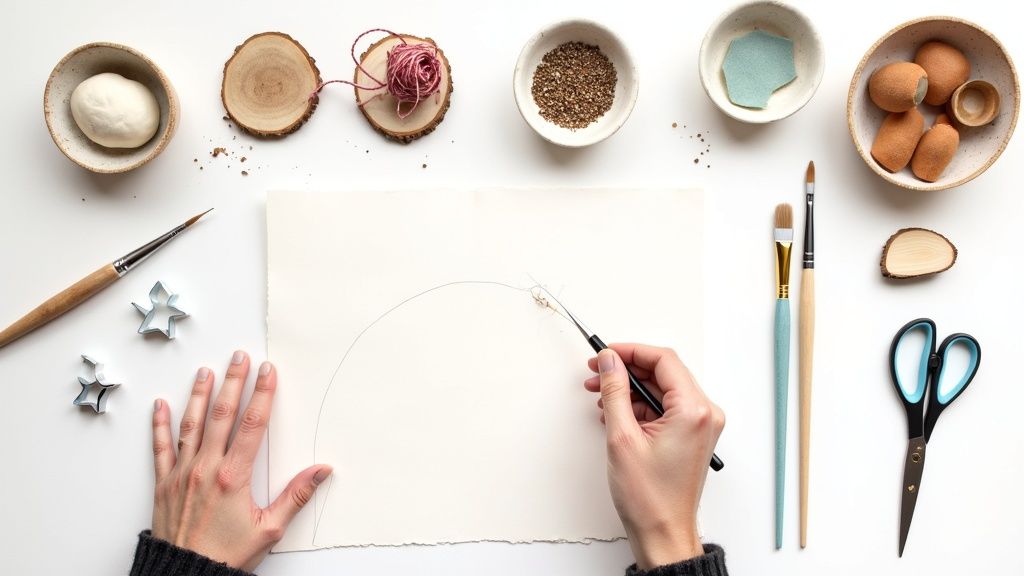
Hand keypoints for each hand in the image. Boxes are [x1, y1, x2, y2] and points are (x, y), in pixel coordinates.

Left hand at [150, 350, 331, 571]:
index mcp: (234, 476)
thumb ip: (296, 496)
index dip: (262, 394)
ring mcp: (182, 473)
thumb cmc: (226, 555)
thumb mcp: (269, 528)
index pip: (252, 424)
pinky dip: (160, 424)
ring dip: (198, 395)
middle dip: (232, 382)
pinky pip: (161, 447)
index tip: (268, 371)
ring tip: (205, 371)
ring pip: (191, 424)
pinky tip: (161, 405)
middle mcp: (206, 468)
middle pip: (221, 415)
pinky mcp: (164, 484)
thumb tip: (322, 471)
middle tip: (239, 357)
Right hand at [585, 344, 723, 569]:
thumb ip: (615, 391)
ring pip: (662, 389)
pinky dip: (640, 406)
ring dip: (631, 389)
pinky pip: (666, 407)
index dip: (630, 352)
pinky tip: (616, 413)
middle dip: (627, 370)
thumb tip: (609, 362)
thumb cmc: (649, 497)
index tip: (606, 354)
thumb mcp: (622, 437)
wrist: (663, 532)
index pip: (664, 360)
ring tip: (601, 396)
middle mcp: (704, 414)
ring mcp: (700, 425)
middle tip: (597, 373)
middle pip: (664, 372)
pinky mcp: (692, 435)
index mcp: (694, 411)